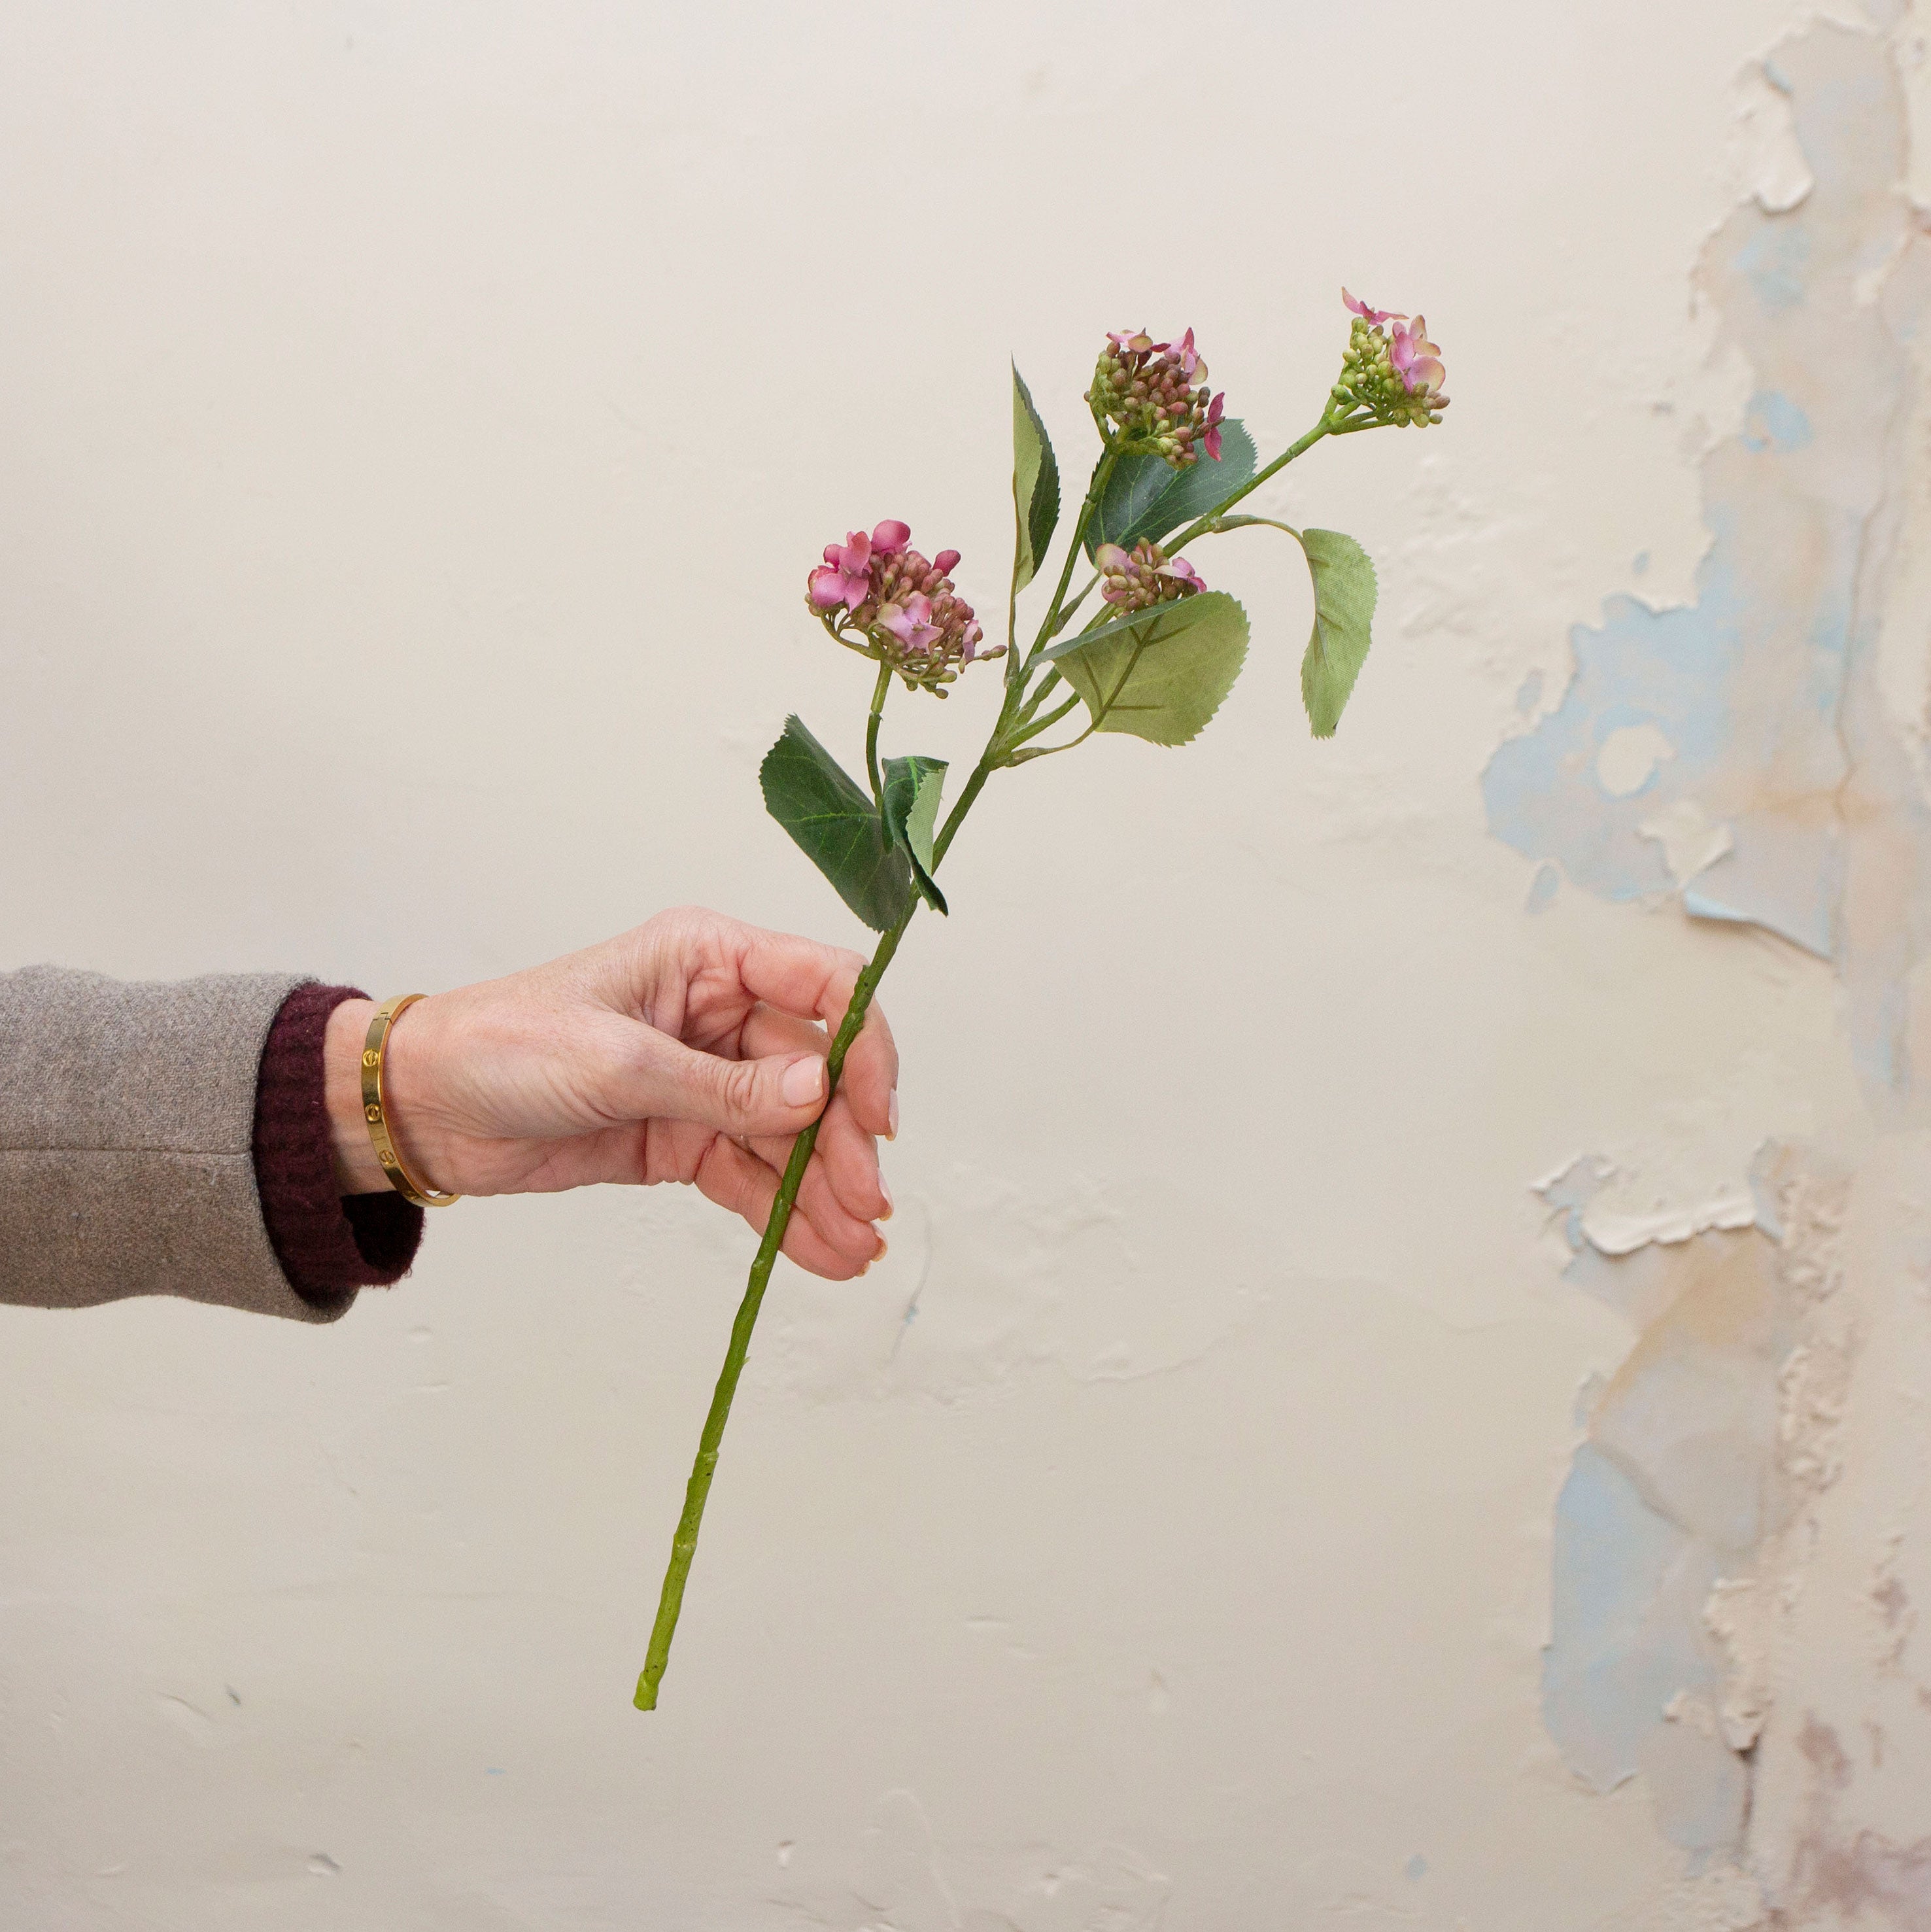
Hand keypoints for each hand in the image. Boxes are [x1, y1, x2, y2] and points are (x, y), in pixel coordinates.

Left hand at [323, 908, 896, 1280]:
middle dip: (844, 1142)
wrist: (423, 1108)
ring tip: (854, 1250)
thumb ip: (724, 1086)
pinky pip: (752, 1177)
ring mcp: (706, 1081)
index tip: (876, 1117)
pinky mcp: (684, 1139)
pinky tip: (822, 1252)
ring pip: (790, 1136)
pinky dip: (786, 1215)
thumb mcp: (616, 1062)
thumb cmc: (501, 1046)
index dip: (865, 1048)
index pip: (825, 987)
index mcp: (709, 959)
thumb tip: (821, 1093)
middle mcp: (721, 1014)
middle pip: (818, 1075)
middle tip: (864, 1204)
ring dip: (824, 1192)